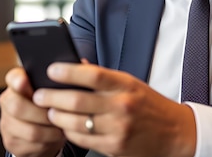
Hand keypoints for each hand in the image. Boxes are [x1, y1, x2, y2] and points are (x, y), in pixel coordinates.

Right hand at [0, 67, 65, 156]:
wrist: (43, 130)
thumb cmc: (52, 104)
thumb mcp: (55, 88)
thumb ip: (63, 75)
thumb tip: (81, 63)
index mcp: (18, 83)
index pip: (12, 77)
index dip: (17, 79)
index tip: (25, 81)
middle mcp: (8, 101)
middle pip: (17, 106)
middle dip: (41, 112)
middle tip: (57, 113)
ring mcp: (7, 122)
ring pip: (28, 129)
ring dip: (49, 130)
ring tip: (62, 126)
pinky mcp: (11, 141)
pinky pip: (31, 144)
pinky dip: (47, 142)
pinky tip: (56, 136)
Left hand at [32, 63, 196, 156]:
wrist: (174, 133)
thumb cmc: (148, 105)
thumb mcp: (131, 84)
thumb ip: (104, 77)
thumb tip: (77, 65)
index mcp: (125, 84)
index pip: (93, 74)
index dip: (68, 71)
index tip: (50, 69)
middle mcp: (122, 105)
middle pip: (77, 100)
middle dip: (51, 96)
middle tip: (38, 94)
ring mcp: (118, 128)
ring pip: (75, 122)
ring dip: (56, 115)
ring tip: (48, 110)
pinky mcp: (115, 146)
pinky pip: (83, 139)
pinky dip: (68, 132)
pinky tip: (63, 125)